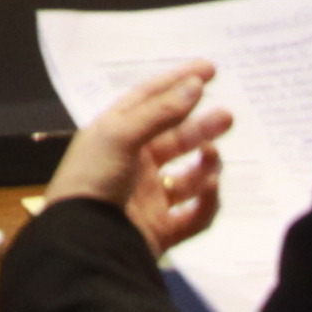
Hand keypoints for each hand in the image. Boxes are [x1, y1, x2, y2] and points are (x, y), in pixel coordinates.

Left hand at [43, 65, 231, 248]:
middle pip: (174, 138)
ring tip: (213, 155)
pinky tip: (210, 188)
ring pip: (188, 177)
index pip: (148, 101)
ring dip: (206, 165)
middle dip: (201, 126)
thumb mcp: (120, 136)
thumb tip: (195, 85)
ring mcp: (148, 196)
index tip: (209, 70)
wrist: (83, 241)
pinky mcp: (162, 228)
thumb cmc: (93, 179)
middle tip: (228, 117)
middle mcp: (132, 162)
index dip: (177, 83)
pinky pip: (194, 215)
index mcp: (115, 135)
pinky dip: (206, 202)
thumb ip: (160, 112)